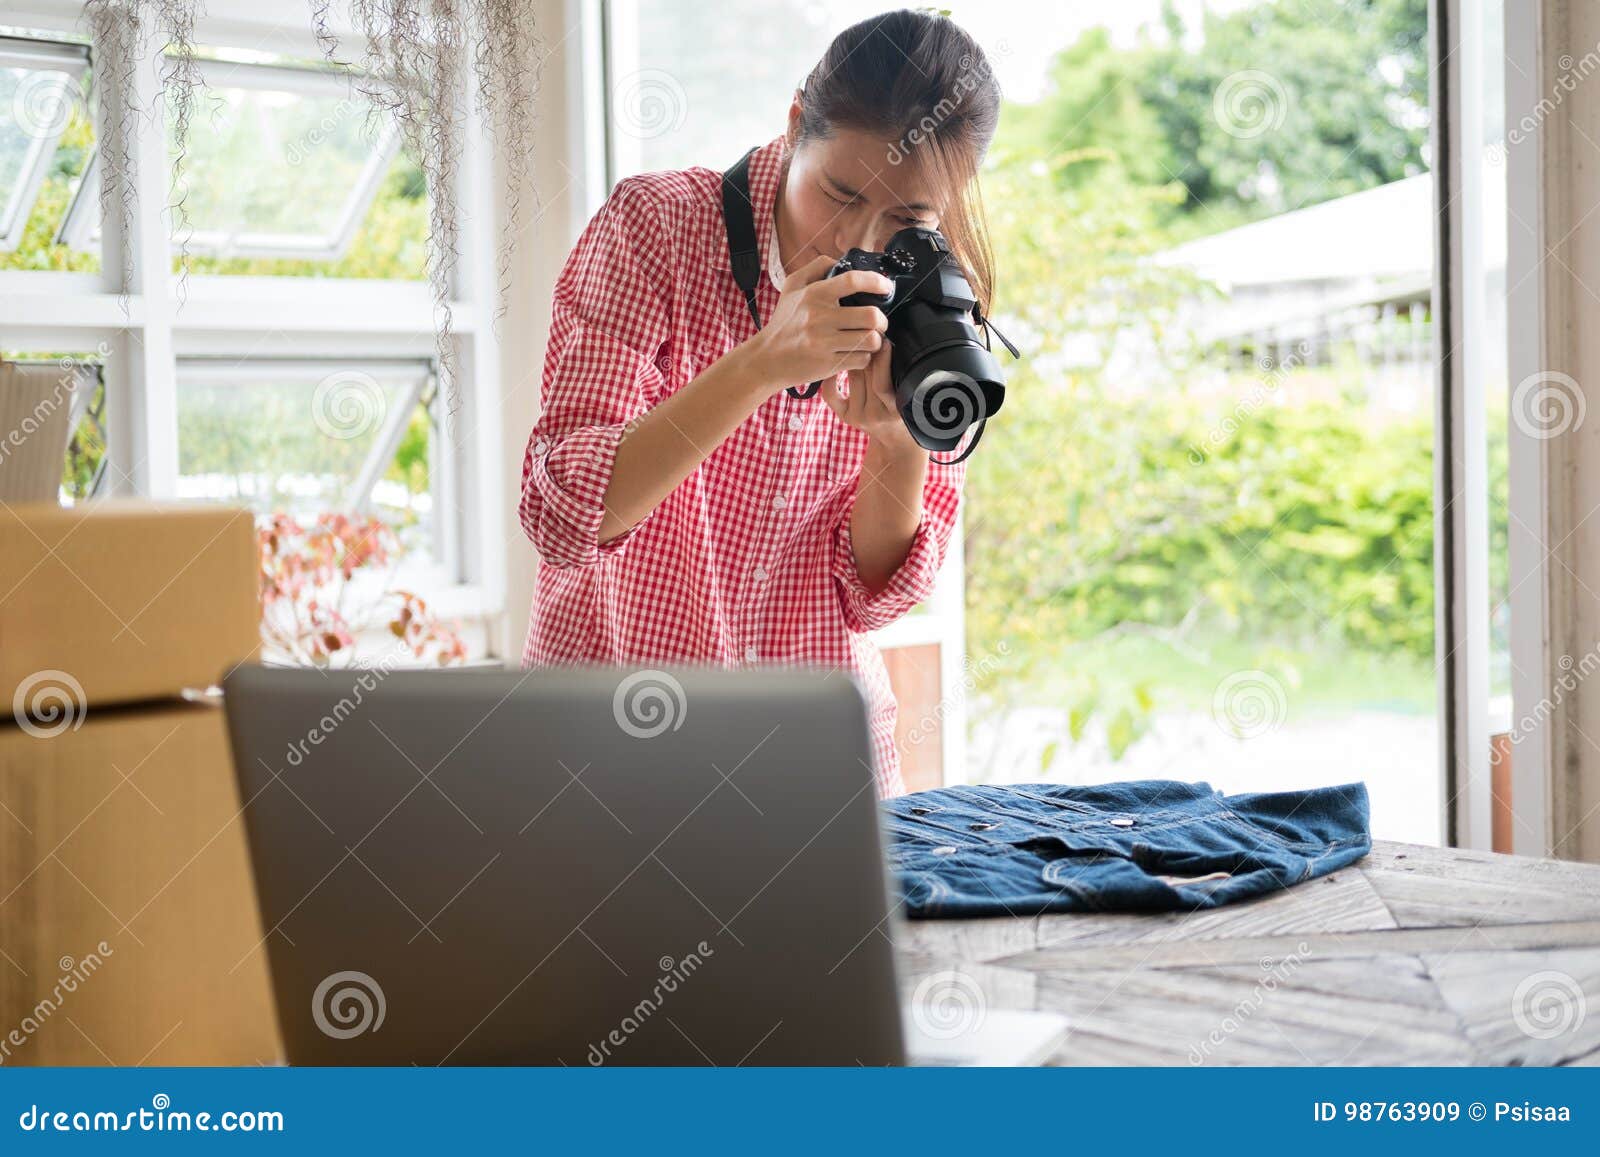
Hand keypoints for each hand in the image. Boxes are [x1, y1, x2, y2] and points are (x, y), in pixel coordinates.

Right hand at [745, 255, 892, 392]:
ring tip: (868, 338)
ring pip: (870, 340)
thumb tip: (840, 261)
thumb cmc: (783, 322)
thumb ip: (816, 267)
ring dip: (875, 340)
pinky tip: (855, 353)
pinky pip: (861, 360)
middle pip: (871, 316)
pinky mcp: (828, 364)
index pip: (853, 280)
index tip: (886, 287)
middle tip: (878, 322)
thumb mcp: (792, 286)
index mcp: (814, 294)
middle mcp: (820, 317)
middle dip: (882, 320)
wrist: (766, 358)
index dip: (877, 281)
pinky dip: (863, 357)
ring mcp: (824, 342)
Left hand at [821, 337, 921, 458]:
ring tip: (856, 343)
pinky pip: (832, 395)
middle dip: (869, 354)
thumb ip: (901, 377)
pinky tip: (835, 365)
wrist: (896, 439)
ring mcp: (858, 417)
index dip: (883, 360)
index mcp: (895, 410)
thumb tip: (890, 345)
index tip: (885, 342)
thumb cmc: (906, 412)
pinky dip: (830, 379)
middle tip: (868, 334)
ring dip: (854, 359)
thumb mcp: (910, 398)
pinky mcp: (846, 417)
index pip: (882, 383)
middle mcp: (875, 415)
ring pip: (852, 379)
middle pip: (866, 377)